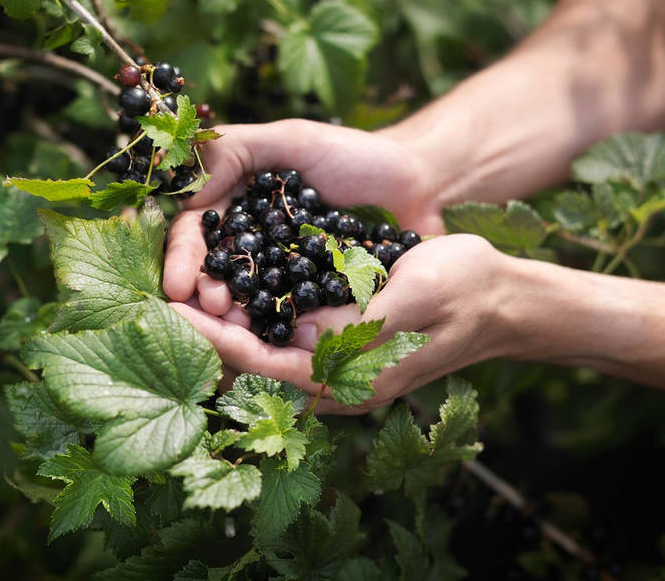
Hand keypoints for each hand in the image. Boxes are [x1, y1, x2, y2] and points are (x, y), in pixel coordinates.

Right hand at [163, 119, 439, 312]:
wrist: (421, 185)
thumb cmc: (356, 156)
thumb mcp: (293, 140)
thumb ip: (235, 150)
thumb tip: (187, 190)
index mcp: (236, 207)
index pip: (195, 234)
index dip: (184, 259)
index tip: (178, 285)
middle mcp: (253, 247)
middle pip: (215, 275)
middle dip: (205, 295)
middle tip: (212, 309)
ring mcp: (283, 278)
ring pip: (248, 303)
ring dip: (234, 321)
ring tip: (233, 329)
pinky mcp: (315, 303)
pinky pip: (291, 320)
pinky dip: (277, 331)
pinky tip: (272, 341)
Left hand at [170, 234, 510, 413]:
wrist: (500, 295)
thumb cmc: (463, 291)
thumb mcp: (413, 298)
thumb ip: (355, 324)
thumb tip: (293, 338)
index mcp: (350, 381)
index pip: (263, 369)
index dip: (215, 341)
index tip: (175, 311)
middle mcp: (334, 382)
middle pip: (252, 367)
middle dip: (208, 334)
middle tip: (164, 295)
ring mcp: (334, 363)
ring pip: (261, 350)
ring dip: (223, 322)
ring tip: (182, 287)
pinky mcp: (337, 341)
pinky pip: (281, 333)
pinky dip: (250, 313)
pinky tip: (227, 283)